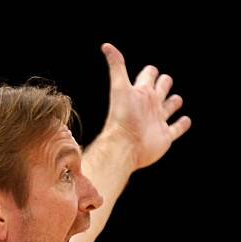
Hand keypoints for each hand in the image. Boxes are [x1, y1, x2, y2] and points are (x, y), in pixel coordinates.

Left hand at [100, 42, 190, 169]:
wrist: (124, 146)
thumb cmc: (122, 117)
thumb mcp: (120, 87)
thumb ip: (116, 67)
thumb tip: (106, 46)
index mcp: (141, 93)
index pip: (148, 75)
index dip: (150, 72)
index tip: (150, 71)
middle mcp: (150, 105)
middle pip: (162, 88)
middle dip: (164, 84)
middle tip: (164, 83)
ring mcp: (157, 121)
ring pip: (170, 107)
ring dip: (174, 103)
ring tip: (174, 101)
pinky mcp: (164, 137)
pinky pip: (177, 129)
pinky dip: (182, 124)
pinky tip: (184, 120)